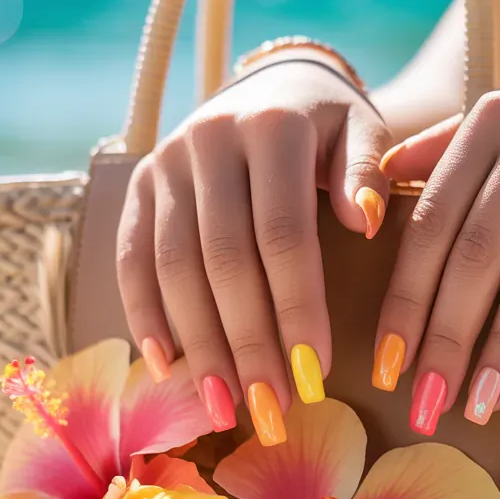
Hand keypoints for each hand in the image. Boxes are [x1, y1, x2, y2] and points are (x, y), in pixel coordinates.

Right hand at [117, 58, 390, 442]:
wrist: (269, 86)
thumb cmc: (328, 127)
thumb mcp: (361, 132)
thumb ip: (365, 172)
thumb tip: (367, 222)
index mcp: (272, 129)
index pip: (283, 234)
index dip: (296, 309)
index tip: (314, 375)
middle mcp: (208, 141)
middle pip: (223, 261)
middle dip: (247, 344)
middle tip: (269, 412)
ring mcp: (165, 162)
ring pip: (173, 269)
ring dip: (198, 346)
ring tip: (222, 409)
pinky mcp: (138, 185)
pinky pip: (132, 259)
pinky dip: (146, 316)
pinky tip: (166, 367)